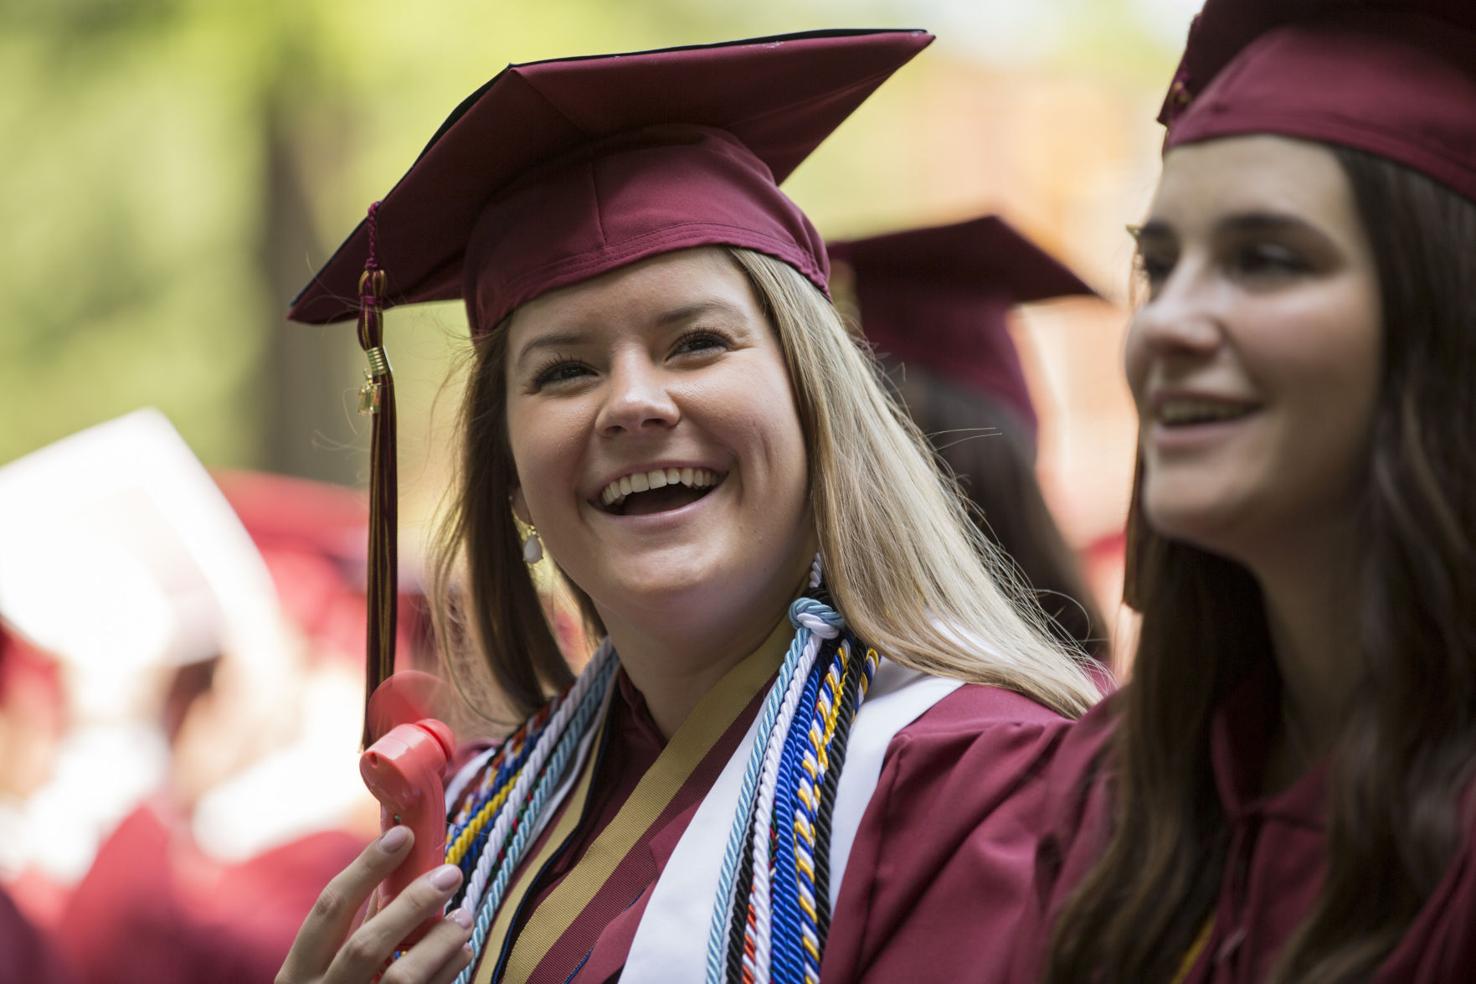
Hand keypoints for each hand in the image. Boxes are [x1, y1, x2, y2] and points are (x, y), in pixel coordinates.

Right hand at [277, 826, 475, 983]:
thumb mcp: (325, 972)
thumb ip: (357, 929)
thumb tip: (398, 869)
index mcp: (297, 974)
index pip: (329, 909)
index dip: (366, 867)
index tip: (402, 834)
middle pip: (366, 944)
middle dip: (413, 904)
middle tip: (451, 873)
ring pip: (402, 979)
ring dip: (440, 942)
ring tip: (464, 916)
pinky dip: (447, 972)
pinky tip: (460, 953)